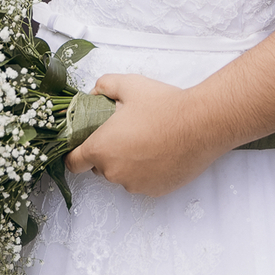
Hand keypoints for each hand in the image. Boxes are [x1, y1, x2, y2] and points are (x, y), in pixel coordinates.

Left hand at [65, 74, 220, 196]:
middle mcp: (114, 172)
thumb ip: (104, 86)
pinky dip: (147, 170)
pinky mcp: (156, 190)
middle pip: (100, 167)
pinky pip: (143, 181)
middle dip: (107, 152)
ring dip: (128, 162)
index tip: (86, 143)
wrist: (202, 124)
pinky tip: (161, 151)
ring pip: (123, 175)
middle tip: (125, 131)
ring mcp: (136, 185)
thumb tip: (94, 93)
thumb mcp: (129, 84)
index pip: (73, 163)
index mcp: (101, 149)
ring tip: (148, 139)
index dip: (76, 152)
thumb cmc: (164, 105)